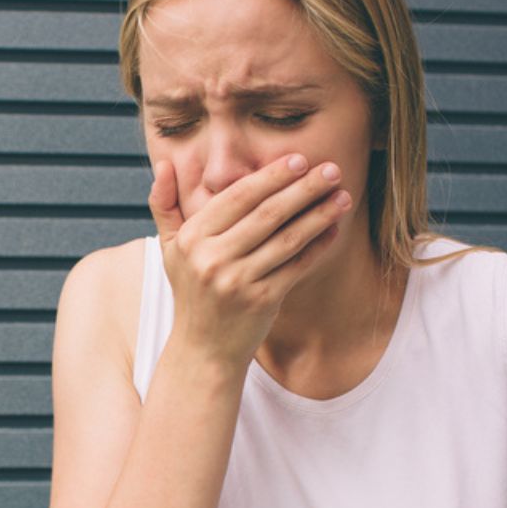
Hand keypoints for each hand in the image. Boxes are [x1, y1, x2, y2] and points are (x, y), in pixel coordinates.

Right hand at [149, 154, 349, 369]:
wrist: (203, 348)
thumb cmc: (191, 291)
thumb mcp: (170, 249)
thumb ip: (164, 205)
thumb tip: (165, 162)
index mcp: (192, 238)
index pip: (237, 197)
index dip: (271, 176)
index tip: (298, 159)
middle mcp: (212, 258)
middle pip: (267, 214)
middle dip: (303, 188)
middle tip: (331, 169)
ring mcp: (237, 281)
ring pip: (287, 239)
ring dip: (319, 214)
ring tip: (342, 196)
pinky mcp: (261, 301)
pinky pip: (296, 266)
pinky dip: (318, 246)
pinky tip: (334, 229)